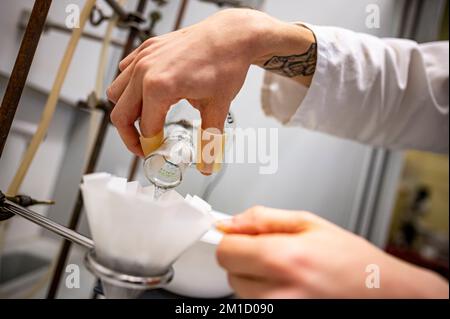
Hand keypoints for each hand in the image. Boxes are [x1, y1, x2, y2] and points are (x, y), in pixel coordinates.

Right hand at [107, 9, 314, 172]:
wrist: (233, 34)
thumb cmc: (226, 64)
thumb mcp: (218, 107)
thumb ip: (209, 140)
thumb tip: (207, 165)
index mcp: (159, 87)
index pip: (146, 128)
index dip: (151, 146)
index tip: (158, 152)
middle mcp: (145, 71)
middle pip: (120, 114)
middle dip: (130, 136)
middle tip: (145, 146)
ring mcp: (144, 58)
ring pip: (116, 92)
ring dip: (126, 111)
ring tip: (144, 121)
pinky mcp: (147, 49)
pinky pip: (125, 71)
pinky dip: (129, 87)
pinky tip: (147, 94)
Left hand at [216, 206, 448, 297]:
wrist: (383, 293)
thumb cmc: (353, 261)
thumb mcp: (309, 224)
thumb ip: (262, 219)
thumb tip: (230, 223)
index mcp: (285, 258)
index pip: (226, 251)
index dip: (233, 240)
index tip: (241, 238)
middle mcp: (280, 292)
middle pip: (230, 273)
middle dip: (246, 260)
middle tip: (275, 255)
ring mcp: (281, 312)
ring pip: (241, 293)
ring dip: (256, 281)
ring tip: (287, 273)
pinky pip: (255, 307)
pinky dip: (265, 296)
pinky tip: (288, 288)